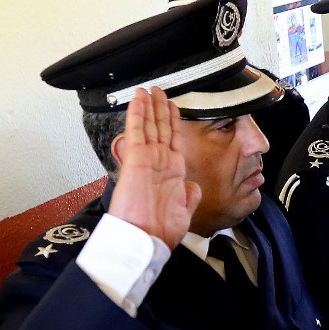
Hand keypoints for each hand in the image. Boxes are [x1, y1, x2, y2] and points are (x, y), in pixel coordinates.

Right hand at [107, 87, 200, 248]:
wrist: (144, 240)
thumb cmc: (160, 230)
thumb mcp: (184, 210)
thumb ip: (189, 195)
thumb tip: (193, 187)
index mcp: (171, 173)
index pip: (173, 140)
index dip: (173, 122)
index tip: (173, 108)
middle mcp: (159, 163)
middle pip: (160, 128)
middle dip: (160, 109)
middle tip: (159, 91)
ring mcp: (147, 159)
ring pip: (149, 125)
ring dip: (149, 106)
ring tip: (149, 89)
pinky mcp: (135, 159)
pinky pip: (137, 131)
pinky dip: (137, 114)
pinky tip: (138, 99)